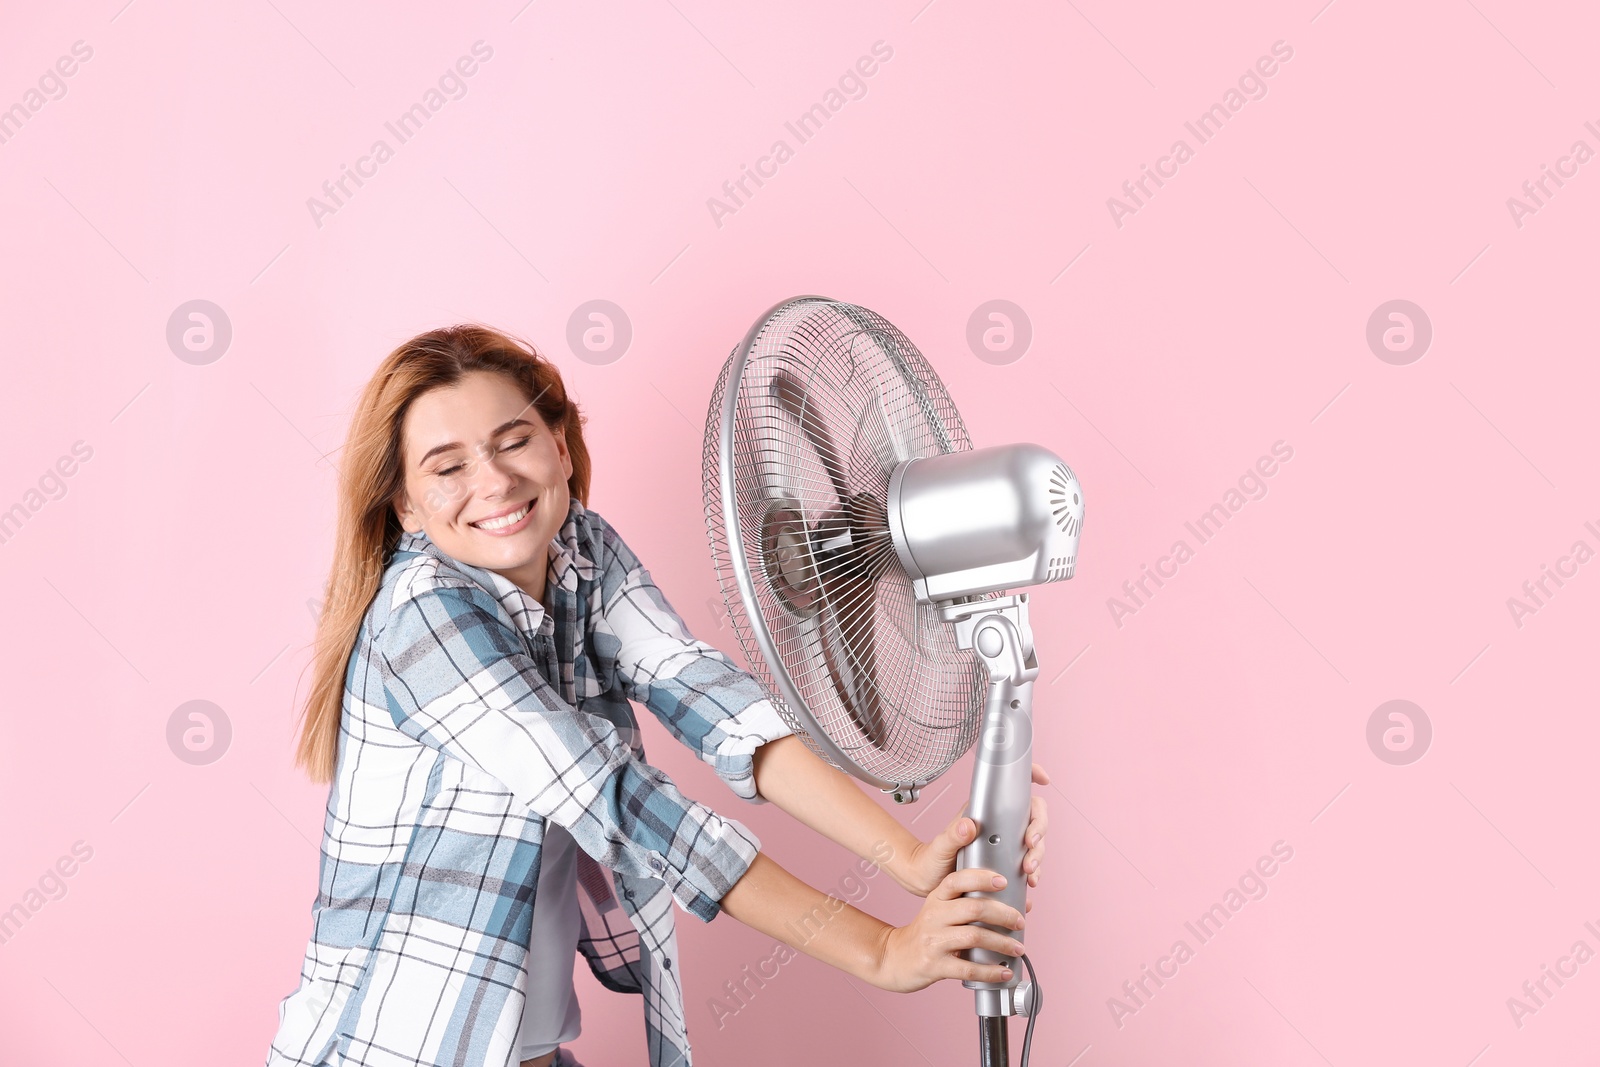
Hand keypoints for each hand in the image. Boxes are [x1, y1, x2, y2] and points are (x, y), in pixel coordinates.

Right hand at [867, 868, 1026, 992]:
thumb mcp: (941, 911)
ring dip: (1002, 943)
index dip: (982, 878)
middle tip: (1019, 922)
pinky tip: (1003, 972)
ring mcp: (933, 941)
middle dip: (1003, 915)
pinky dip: (990, 971)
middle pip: (973, 908)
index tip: (1003, 881)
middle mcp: (934, 915)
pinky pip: (968, 968)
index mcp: (937, 898)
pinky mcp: (934, 965)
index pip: (958, 880)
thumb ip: (971, 905)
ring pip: (974, 937)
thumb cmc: (927, 934)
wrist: (895, 958)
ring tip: (1018, 948)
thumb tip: (1018, 905)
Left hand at [897, 764, 1050, 896]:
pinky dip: (1035, 872)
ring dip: (1039, 854)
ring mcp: (1005, 843)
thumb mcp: (940, 847)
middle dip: (1039, 830)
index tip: (1043, 780)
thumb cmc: (932, 858)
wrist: (929, 881)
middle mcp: (998, 825)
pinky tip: (1031, 882)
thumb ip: (952, 836)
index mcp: (984, 811)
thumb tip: (968, 825)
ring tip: (1030, 872)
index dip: (1030, 777)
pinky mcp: (1007, 863)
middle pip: (1032, 817)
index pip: (1011, 789)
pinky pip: (1029, 863)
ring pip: (1035, 841)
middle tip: (1031, 846)